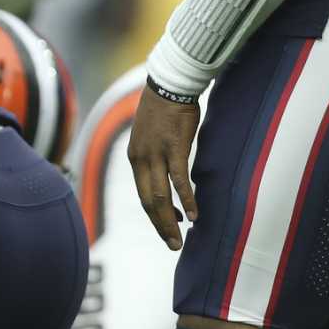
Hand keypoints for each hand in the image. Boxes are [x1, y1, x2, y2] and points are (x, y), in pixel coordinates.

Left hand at [127, 90, 199, 251]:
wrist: (169, 83)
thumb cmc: (164, 108)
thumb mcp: (152, 135)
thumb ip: (155, 155)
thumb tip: (166, 170)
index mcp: (135, 158)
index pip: (142, 194)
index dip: (154, 214)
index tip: (167, 225)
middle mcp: (141, 159)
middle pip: (148, 202)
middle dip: (160, 226)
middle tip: (172, 244)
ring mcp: (156, 154)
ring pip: (160, 197)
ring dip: (169, 221)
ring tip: (179, 239)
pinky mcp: (173, 148)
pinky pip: (178, 181)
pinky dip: (186, 200)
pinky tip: (193, 216)